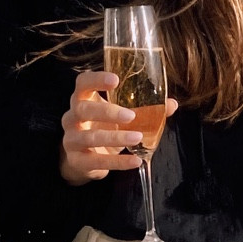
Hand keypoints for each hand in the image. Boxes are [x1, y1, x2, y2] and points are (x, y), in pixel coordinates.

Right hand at [59, 70, 177, 184]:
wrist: (82, 160)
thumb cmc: (103, 129)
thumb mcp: (120, 117)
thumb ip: (145, 109)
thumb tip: (171, 104)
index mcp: (83, 99)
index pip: (83, 82)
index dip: (96, 79)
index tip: (116, 80)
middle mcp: (72, 116)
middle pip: (83, 109)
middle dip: (107, 111)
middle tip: (132, 115)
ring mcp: (71, 139)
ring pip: (90, 137)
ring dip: (115, 138)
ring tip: (138, 137)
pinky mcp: (77, 161)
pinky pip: (97, 161)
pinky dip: (118, 162)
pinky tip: (135, 161)